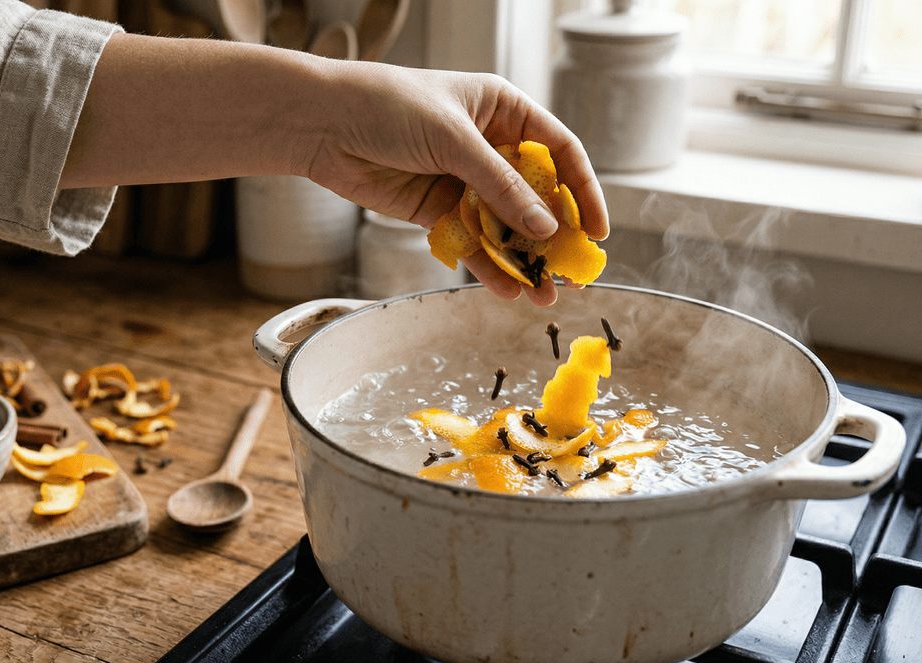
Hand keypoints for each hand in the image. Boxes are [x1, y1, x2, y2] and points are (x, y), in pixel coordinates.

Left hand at [301, 63, 607, 304]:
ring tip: (544, 296)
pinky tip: (506, 290)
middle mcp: (488, 146)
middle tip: (572, 275)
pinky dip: (487, 266)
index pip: (559, 153)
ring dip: (524, 261)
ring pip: (504, 226)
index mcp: (503, 111)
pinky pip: (470, 242)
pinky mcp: (436, 210)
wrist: (323, 125)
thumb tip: (546, 227)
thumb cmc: (389, 107)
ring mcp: (462, 181)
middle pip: (535, 197)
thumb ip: (500, 186)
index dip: (583, 191)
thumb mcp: (454, 140)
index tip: (597, 231)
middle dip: (554, 238)